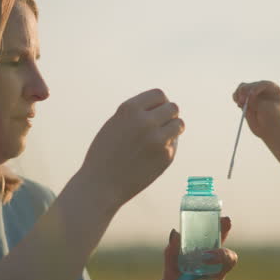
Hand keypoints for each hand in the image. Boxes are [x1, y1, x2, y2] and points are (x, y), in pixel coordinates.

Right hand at [79, 89, 183, 208]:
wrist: (101, 185)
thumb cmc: (105, 155)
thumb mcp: (115, 125)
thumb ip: (136, 114)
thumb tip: (163, 107)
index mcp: (129, 109)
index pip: (159, 95)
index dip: (160, 103)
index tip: (157, 111)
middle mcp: (145, 121)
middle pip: (173, 107)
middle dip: (169, 115)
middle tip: (161, 126)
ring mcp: (157, 138)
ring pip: (179, 124)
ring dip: (173, 129)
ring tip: (161, 137)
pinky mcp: (166, 156)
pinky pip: (173, 145)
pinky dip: (166, 148)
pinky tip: (152, 156)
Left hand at [144, 217, 236, 279]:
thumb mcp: (167, 273)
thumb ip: (172, 255)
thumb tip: (175, 233)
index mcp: (205, 264)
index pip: (217, 244)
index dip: (224, 231)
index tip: (226, 220)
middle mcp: (215, 275)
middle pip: (229, 259)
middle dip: (220, 255)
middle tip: (205, 256)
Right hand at [232, 81, 279, 139]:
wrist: (270, 131)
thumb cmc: (273, 119)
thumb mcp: (267, 109)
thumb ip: (256, 102)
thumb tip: (244, 97)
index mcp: (273, 88)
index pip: (263, 84)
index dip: (256, 88)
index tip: (251, 95)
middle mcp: (263, 89)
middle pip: (251, 85)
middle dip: (245, 91)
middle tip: (242, 100)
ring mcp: (253, 94)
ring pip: (243, 87)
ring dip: (239, 93)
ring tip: (239, 102)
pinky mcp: (245, 100)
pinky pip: (238, 94)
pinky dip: (235, 97)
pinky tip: (237, 103)